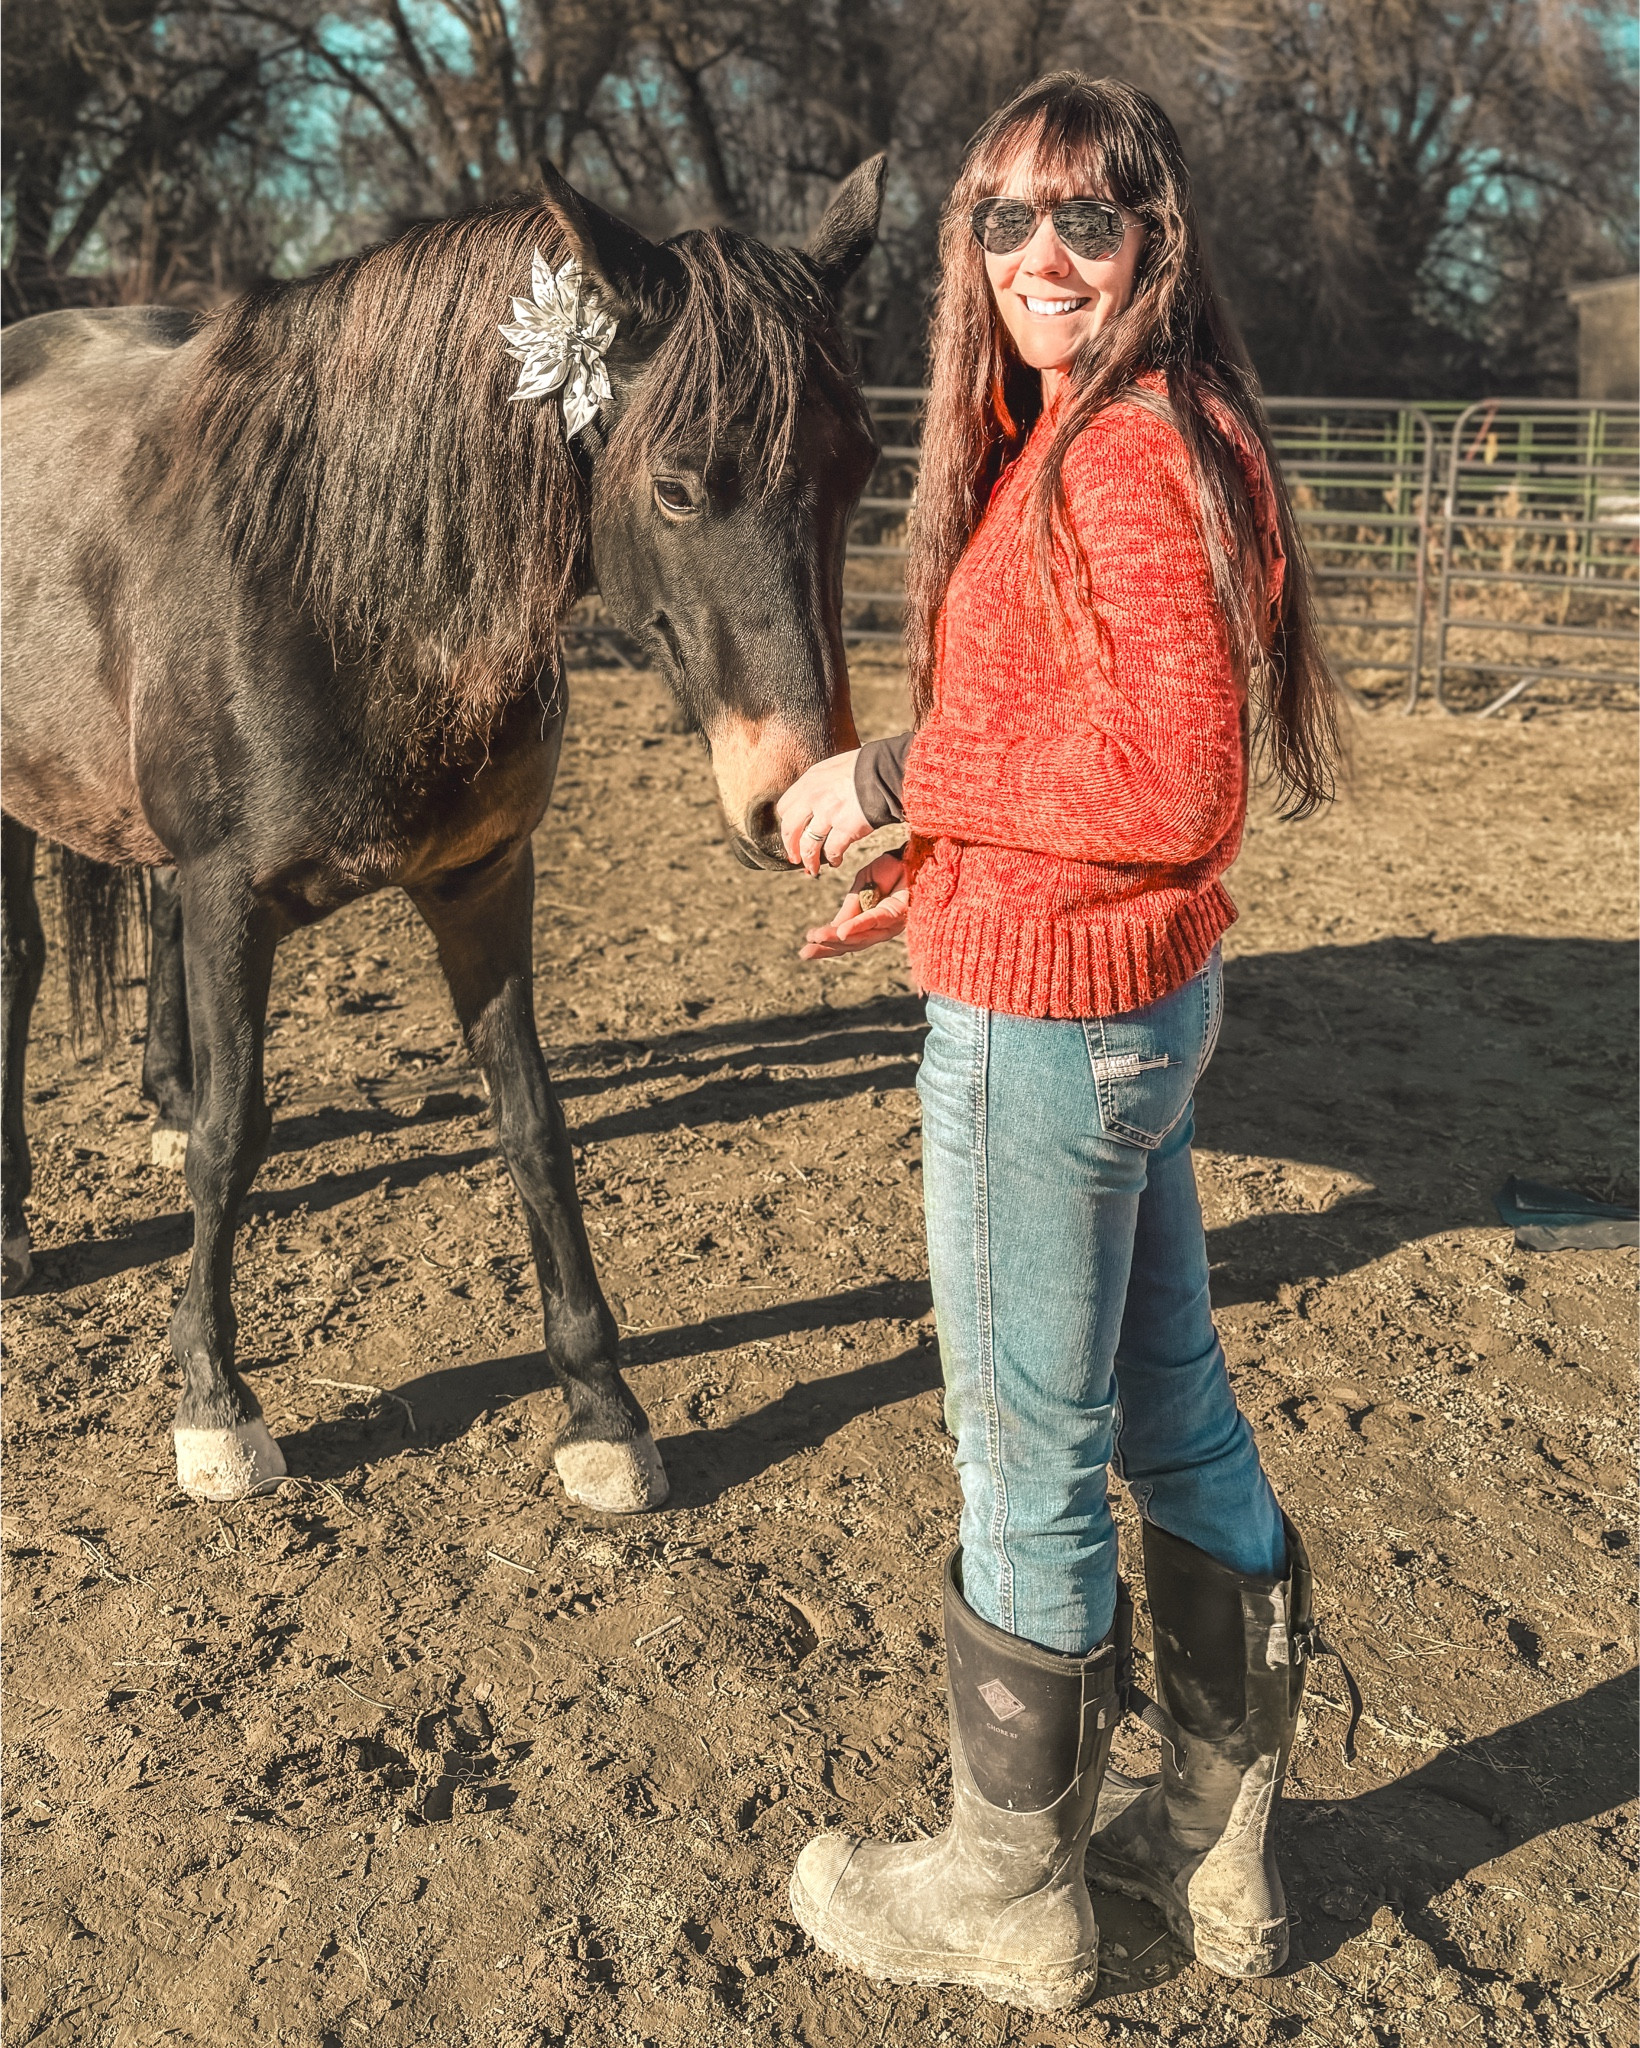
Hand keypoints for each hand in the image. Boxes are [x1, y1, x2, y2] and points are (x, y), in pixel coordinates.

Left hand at [775, 750, 871, 874]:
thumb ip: (821, 784)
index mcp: (809, 780)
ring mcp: (828, 813)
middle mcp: (813, 797)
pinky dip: (833, 859)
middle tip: (794, 857)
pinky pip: (832, 850)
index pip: (785, 806)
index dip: (787, 823)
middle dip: (790, 846)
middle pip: (790, 829)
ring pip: (808, 845)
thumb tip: (816, 801)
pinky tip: (836, 862)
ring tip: (812, 869)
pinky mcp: (845, 828)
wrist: (887, 771)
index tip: (792, 832)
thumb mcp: (834, 768)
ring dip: (809, 860)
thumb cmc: (867, 768)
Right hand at [799, 851, 908, 958]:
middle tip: (805, 953)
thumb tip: (836, 927)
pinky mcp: (897, 913)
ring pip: (860, 936)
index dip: (827, 940)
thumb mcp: (863, 884)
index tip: (808, 940)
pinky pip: (874, 921)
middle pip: (852, 944)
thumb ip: (852, 905)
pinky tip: (841, 932)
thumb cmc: (891, 869)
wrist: (913, 855)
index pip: (846, 937)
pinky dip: (857, 926)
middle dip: (827, 948)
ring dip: (836, 938)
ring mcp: (890, 924)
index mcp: (871, 922)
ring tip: (816, 939)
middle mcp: (881, 928)